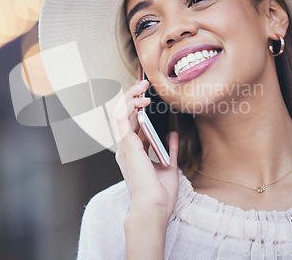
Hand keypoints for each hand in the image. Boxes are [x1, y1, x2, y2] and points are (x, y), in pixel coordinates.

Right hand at [113, 79, 179, 221]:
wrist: (155, 206)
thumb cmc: (160, 193)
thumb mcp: (168, 166)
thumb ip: (169, 149)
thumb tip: (172, 134)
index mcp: (133, 153)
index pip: (131, 123)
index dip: (136, 107)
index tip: (147, 95)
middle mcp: (126, 147)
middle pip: (123, 115)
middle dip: (132, 97)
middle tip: (143, 85)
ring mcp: (124, 146)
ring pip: (119, 112)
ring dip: (129, 97)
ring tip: (141, 86)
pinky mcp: (126, 145)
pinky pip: (120, 118)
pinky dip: (129, 105)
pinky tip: (141, 100)